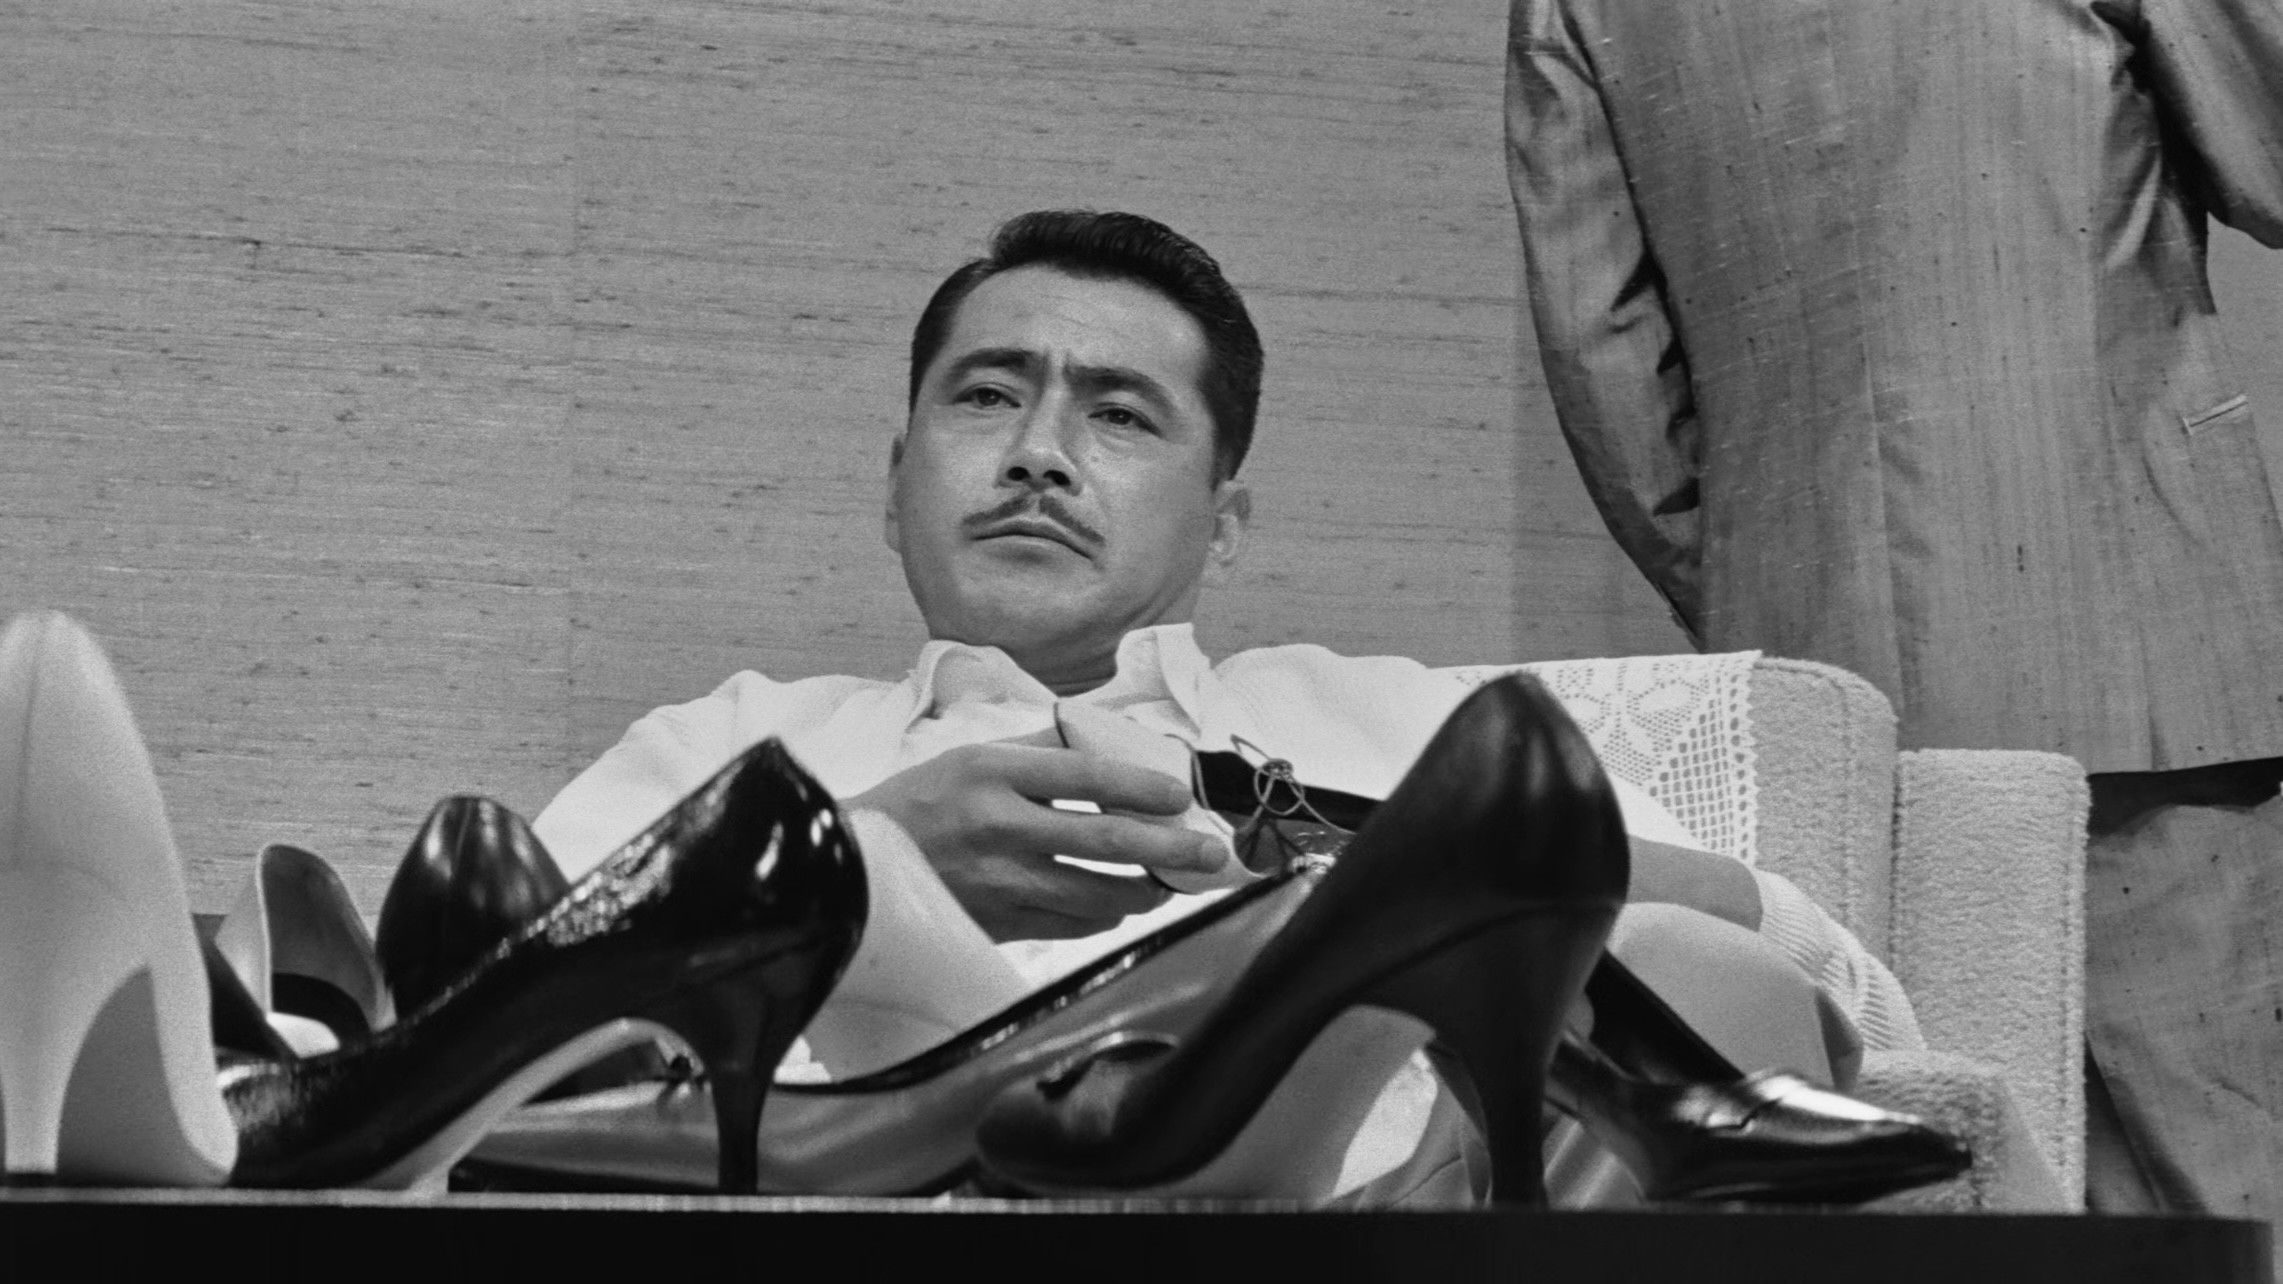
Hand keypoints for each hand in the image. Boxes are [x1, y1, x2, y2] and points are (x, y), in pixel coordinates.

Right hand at [847, 743, 1225, 940]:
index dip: (1143, 787)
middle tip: (1210, 853)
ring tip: (1167, 884)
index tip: (1181, 796)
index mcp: (993, 772)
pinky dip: (1101, 916)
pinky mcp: (994, 924)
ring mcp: (997, 883)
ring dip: (1143, 892)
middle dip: (1170, 849)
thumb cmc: (920, 802)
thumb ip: (1040, 756)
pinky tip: (1114, 904)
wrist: (846, 863)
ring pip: (1096, 895)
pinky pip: (1069, 926)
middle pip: (1106, 841)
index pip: (1087, 777)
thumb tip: (1113, 754)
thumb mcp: (972, 758)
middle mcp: (998, 826)